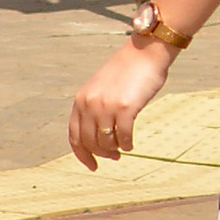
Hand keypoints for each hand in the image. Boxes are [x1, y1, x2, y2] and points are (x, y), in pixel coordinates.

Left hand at [69, 39, 173, 170]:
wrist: (144, 53)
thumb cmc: (126, 72)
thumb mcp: (101, 89)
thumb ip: (94, 109)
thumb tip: (99, 140)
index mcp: (81, 100)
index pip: (74, 136)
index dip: (82, 154)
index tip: (92, 165)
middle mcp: (90, 104)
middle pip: (89, 143)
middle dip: (101, 154)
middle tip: (114, 157)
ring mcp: (106, 107)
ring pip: (106, 142)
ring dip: (115, 149)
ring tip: (122, 147)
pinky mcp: (125, 109)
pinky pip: (123, 137)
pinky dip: (127, 144)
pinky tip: (130, 144)